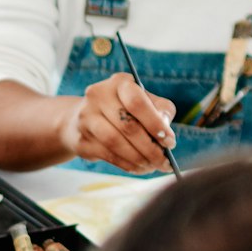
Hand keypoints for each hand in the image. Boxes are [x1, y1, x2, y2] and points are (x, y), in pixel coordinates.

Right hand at [59, 73, 175, 173]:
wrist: (86, 119)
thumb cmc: (126, 110)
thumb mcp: (147, 102)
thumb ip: (161, 112)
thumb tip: (167, 135)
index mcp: (119, 83)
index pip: (137, 102)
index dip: (155, 124)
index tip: (170, 142)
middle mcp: (98, 96)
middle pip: (127, 126)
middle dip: (150, 148)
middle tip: (164, 162)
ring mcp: (86, 118)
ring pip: (115, 143)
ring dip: (138, 159)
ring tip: (153, 166)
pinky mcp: (81, 140)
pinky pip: (108, 155)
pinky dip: (127, 165)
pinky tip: (139, 168)